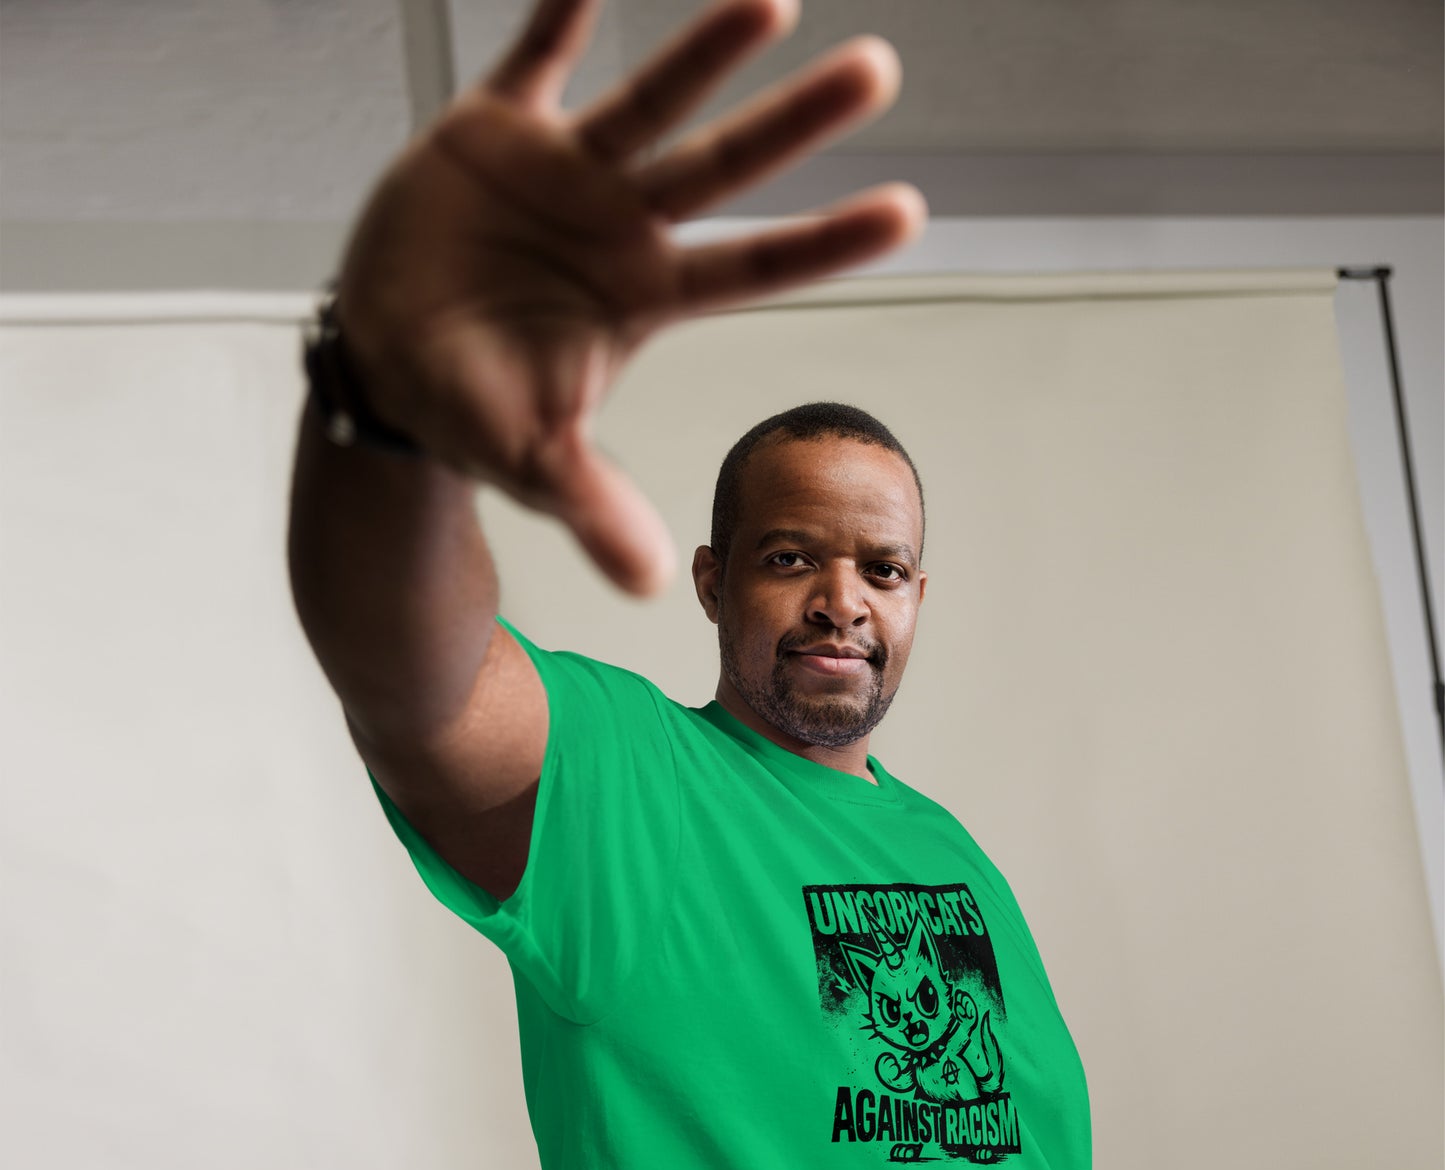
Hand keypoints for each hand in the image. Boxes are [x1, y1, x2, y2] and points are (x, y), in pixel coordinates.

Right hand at [332, 0, 926, 595]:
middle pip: (723, 168)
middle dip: (795, 123)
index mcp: (644, 297)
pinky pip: (535, 55)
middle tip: (879, 73)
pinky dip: (562, 11)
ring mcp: (563, 173)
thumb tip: (651, 584)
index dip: (826, 243)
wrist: (387, 360)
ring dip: (705, 51)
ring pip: (649, 100)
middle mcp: (620, 226)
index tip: (909, 213)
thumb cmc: (473, 409)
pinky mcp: (493, 131)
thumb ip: (594, 507)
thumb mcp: (534, 463)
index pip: (754, 268)